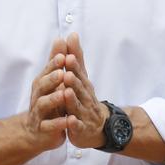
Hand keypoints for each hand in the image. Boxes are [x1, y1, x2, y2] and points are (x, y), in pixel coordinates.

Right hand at [25, 38, 69, 152]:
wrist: (37, 132)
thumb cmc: (48, 102)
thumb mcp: (52, 81)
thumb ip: (56, 62)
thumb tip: (61, 38)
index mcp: (42, 84)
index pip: (47, 71)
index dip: (53, 64)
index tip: (63, 55)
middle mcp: (37, 97)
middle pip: (41, 86)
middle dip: (51, 79)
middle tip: (62, 72)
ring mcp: (39, 114)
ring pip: (42, 105)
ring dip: (53, 99)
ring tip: (64, 93)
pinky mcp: (43, 129)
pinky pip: (50, 126)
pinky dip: (59, 123)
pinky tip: (69, 120)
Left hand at [61, 33, 108, 148]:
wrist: (98, 126)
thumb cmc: (85, 98)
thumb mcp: (81, 77)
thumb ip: (76, 58)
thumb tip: (72, 34)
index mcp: (83, 85)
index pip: (78, 73)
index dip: (73, 66)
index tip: (67, 56)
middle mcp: (85, 98)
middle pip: (80, 89)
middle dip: (74, 80)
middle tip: (67, 72)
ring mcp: (84, 114)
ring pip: (78, 106)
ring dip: (73, 99)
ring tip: (66, 91)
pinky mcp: (81, 130)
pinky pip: (78, 127)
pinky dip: (75, 124)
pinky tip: (70, 121)